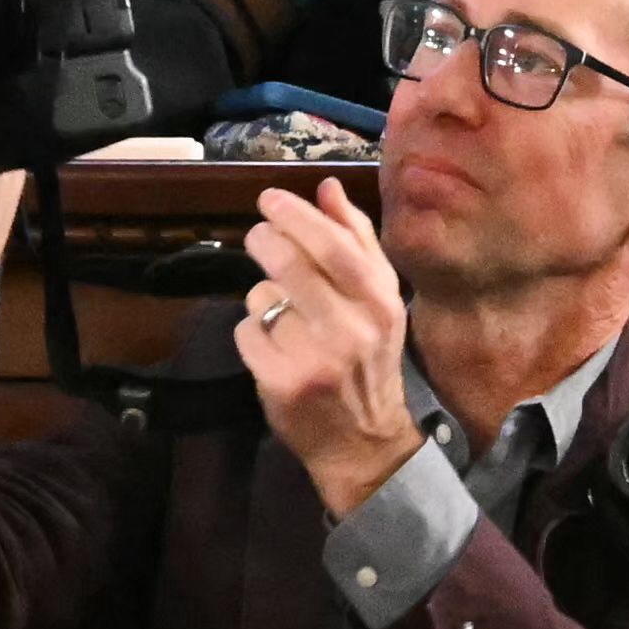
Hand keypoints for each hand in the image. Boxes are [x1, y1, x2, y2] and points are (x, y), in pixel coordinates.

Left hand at [234, 176, 430, 503]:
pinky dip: (253, 333)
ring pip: (263, 298)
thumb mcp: (379, 301)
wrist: (365, 442)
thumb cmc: (369, 359)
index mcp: (380, 304)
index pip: (334, 246)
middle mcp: (352, 330)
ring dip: (264, 298)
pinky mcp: (282, 382)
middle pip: (290, 265)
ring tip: (285, 317)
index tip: (270, 199)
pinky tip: (274, 349)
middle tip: (258, 236)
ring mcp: (315, 358)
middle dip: (265, 241)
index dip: (297, 216)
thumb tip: (327, 186)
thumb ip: (357, 240)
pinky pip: (248, 332)